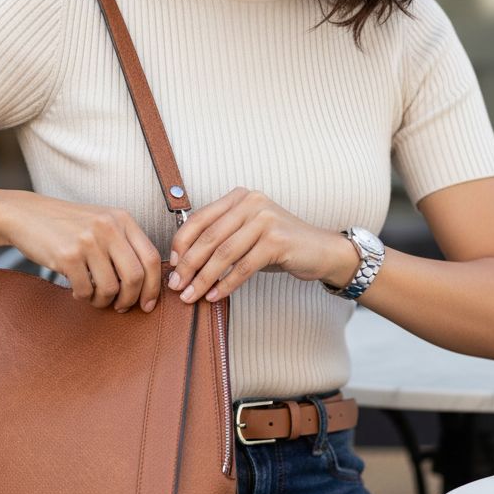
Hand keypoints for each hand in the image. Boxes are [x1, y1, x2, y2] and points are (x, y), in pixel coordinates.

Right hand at [0, 190, 162, 312]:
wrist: (25, 214)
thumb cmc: (66, 225)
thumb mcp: (101, 223)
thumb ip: (123, 244)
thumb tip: (146, 284)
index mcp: (122, 219)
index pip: (151, 257)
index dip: (154, 286)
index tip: (148, 304)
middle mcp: (108, 227)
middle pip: (135, 276)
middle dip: (130, 299)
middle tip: (120, 307)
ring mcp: (88, 240)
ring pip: (110, 288)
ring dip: (103, 301)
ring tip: (93, 296)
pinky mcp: (68, 255)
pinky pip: (85, 290)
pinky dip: (83, 296)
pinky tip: (76, 290)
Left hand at [167, 187, 351, 303]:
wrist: (321, 251)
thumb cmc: (278, 245)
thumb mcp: (247, 233)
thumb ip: (221, 237)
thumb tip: (182, 260)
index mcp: (239, 197)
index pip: (200, 218)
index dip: (181, 243)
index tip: (172, 264)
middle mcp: (251, 203)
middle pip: (209, 237)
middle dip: (188, 264)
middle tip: (176, 286)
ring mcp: (265, 220)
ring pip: (223, 254)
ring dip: (203, 278)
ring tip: (191, 296)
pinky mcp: (277, 241)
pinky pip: (243, 267)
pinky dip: (226, 284)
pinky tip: (215, 296)